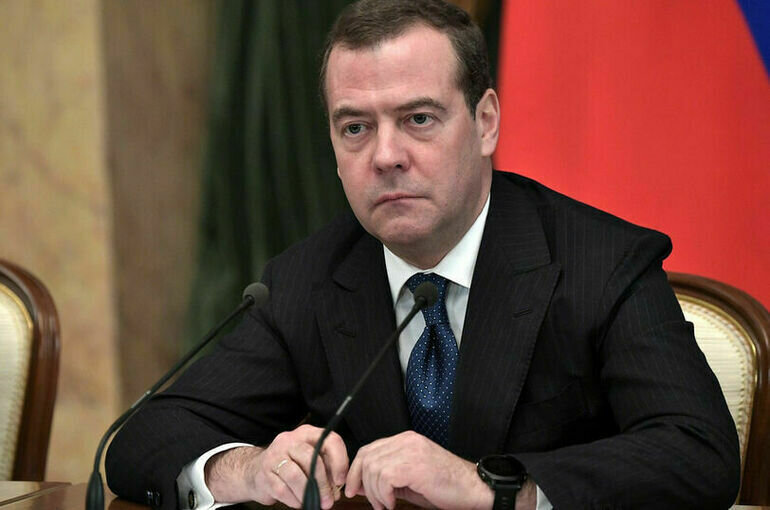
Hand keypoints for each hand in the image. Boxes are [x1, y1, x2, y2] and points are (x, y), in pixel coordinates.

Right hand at [205, 424, 347, 508]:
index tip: (340, 480)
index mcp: (306, 433)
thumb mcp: (310, 459)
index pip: (329, 440)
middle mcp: (289, 440)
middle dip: (323, 483)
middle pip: (310, 458)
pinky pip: (282, 489)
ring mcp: (274, 456)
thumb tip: (337, 487)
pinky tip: (300, 503)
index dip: (339, 462)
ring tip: (316, 504)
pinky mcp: (264, 474)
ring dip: (308, 494)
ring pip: (295, 475)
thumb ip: (326, 468)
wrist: (255, 470)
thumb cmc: (290, 465)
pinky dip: (294, 500)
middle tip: (329, 500)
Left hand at [344, 431, 493, 509]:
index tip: (353, 488)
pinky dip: (383, 494)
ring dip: (374, 492)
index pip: (370, 449)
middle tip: (366, 499)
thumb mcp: (411, 479)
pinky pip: (384, 477)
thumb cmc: (446, 486)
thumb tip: (362, 484)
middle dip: (359, 481)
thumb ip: (388, 477)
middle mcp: (407, 440)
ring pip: (373, 468)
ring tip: (385, 505)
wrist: (473, 488)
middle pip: (367, 456)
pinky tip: (392, 503)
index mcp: (406, 440)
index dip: (356, 469)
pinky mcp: (415, 465)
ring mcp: (412, 450)